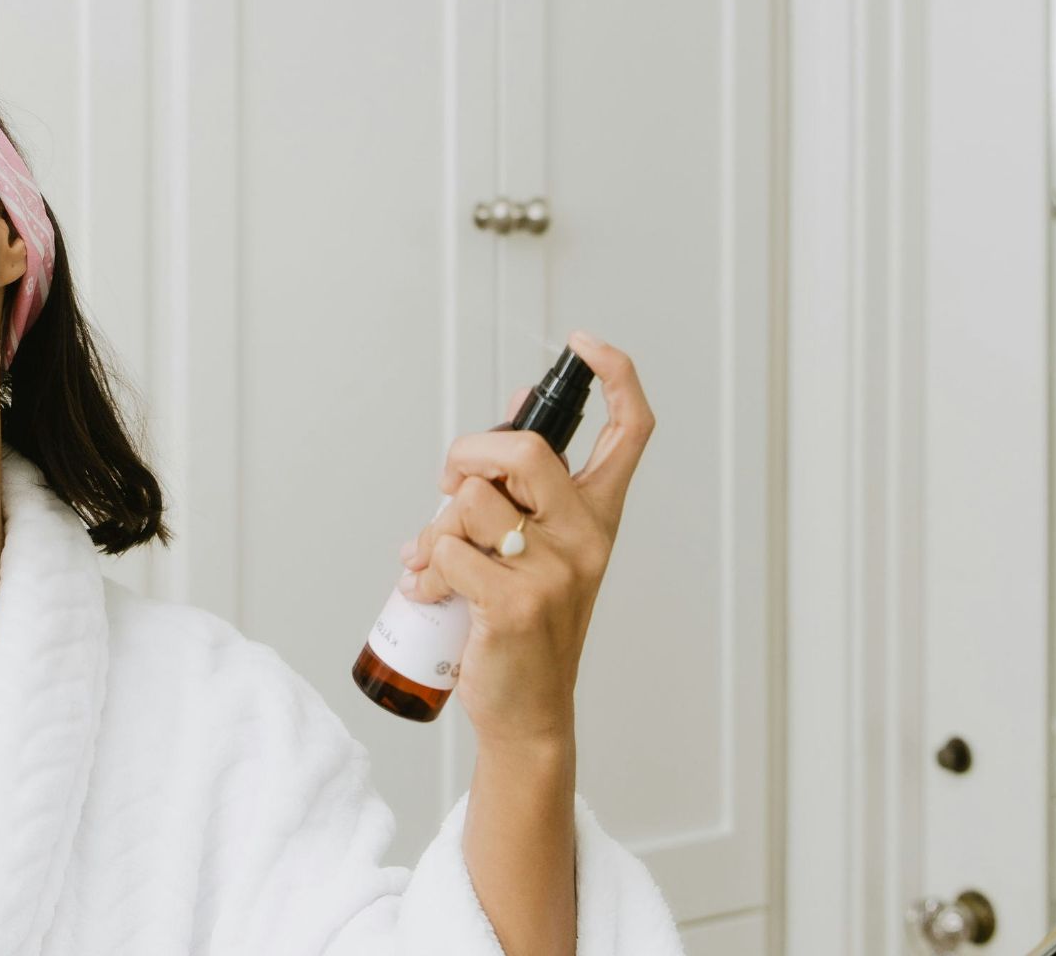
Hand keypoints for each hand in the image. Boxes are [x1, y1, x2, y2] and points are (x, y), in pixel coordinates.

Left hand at [396, 330, 655, 745]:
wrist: (526, 710)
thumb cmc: (523, 624)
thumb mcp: (537, 549)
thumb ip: (522, 489)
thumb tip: (510, 410)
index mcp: (598, 516)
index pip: (630, 432)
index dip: (614, 376)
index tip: (584, 344)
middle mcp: (586, 537)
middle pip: (524, 449)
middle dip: (467, 454)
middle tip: (450, 487)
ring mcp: (554, 571)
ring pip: (471, 501)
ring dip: (436, 527)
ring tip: (436, 561)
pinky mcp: (514, 603)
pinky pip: (446, 549)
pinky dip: (424, 567)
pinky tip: (430, 591)